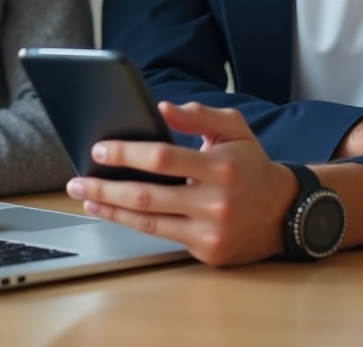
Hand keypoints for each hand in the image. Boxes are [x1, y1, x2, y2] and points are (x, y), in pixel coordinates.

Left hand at [65, 102, 296, 265]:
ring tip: (86, 197)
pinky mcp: (207, 253)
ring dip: (111, 209)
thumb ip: (199, 115)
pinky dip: (134, 223)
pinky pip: (162, 235)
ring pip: (149, 221)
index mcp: (220, 166)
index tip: (99, 149)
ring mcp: (210, 232)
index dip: (127, 153)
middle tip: (77, 180)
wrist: (285, 213)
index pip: (163, 158)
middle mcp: (215, 202)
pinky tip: (114, 211)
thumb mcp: (234, 128)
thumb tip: (162, 108)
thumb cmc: (251, 164)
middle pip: (147, 195)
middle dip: (106, 187)